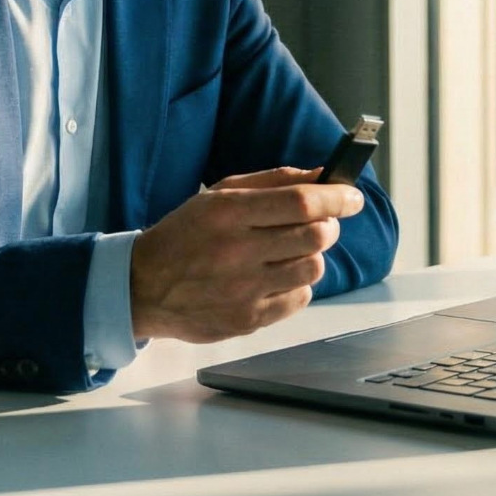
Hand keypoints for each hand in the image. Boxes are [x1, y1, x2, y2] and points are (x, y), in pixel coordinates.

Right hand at [129, 169, 363, 342]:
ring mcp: (243, 290)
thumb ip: (274, 182)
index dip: (337, 198)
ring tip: (289, 251)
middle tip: (319, 223)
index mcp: (228, 212)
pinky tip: (275, 277)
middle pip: (315, 236)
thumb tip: (323, 175)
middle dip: (327, 225)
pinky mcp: (247, 320)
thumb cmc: (185, 234)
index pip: (301, 202)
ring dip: (311, 255)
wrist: (142, 287)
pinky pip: (299, 299)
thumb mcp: (219, 195)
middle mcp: (237, 251)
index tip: (352, 197)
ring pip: (313, 268)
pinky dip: (296, 285)